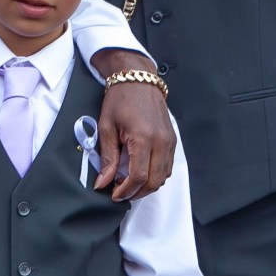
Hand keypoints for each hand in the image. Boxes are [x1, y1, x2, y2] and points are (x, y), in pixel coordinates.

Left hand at [90, 50, 175, 200]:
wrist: (138, 80)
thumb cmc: (120, 100)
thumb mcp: (107, 127)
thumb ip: (107, 157)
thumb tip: (103, 182)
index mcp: (143, 138)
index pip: (138, 176)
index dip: (125, 191)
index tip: (113, 194)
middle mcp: (161, 142)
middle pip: (154, 182)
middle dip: (136, 193)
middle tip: (120, 193)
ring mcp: (170, 142)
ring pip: (163, 177)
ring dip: (147, 186)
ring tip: (128, 183)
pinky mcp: (172, 141)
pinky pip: (167, 167)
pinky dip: (155, 175)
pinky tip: (140, 172)